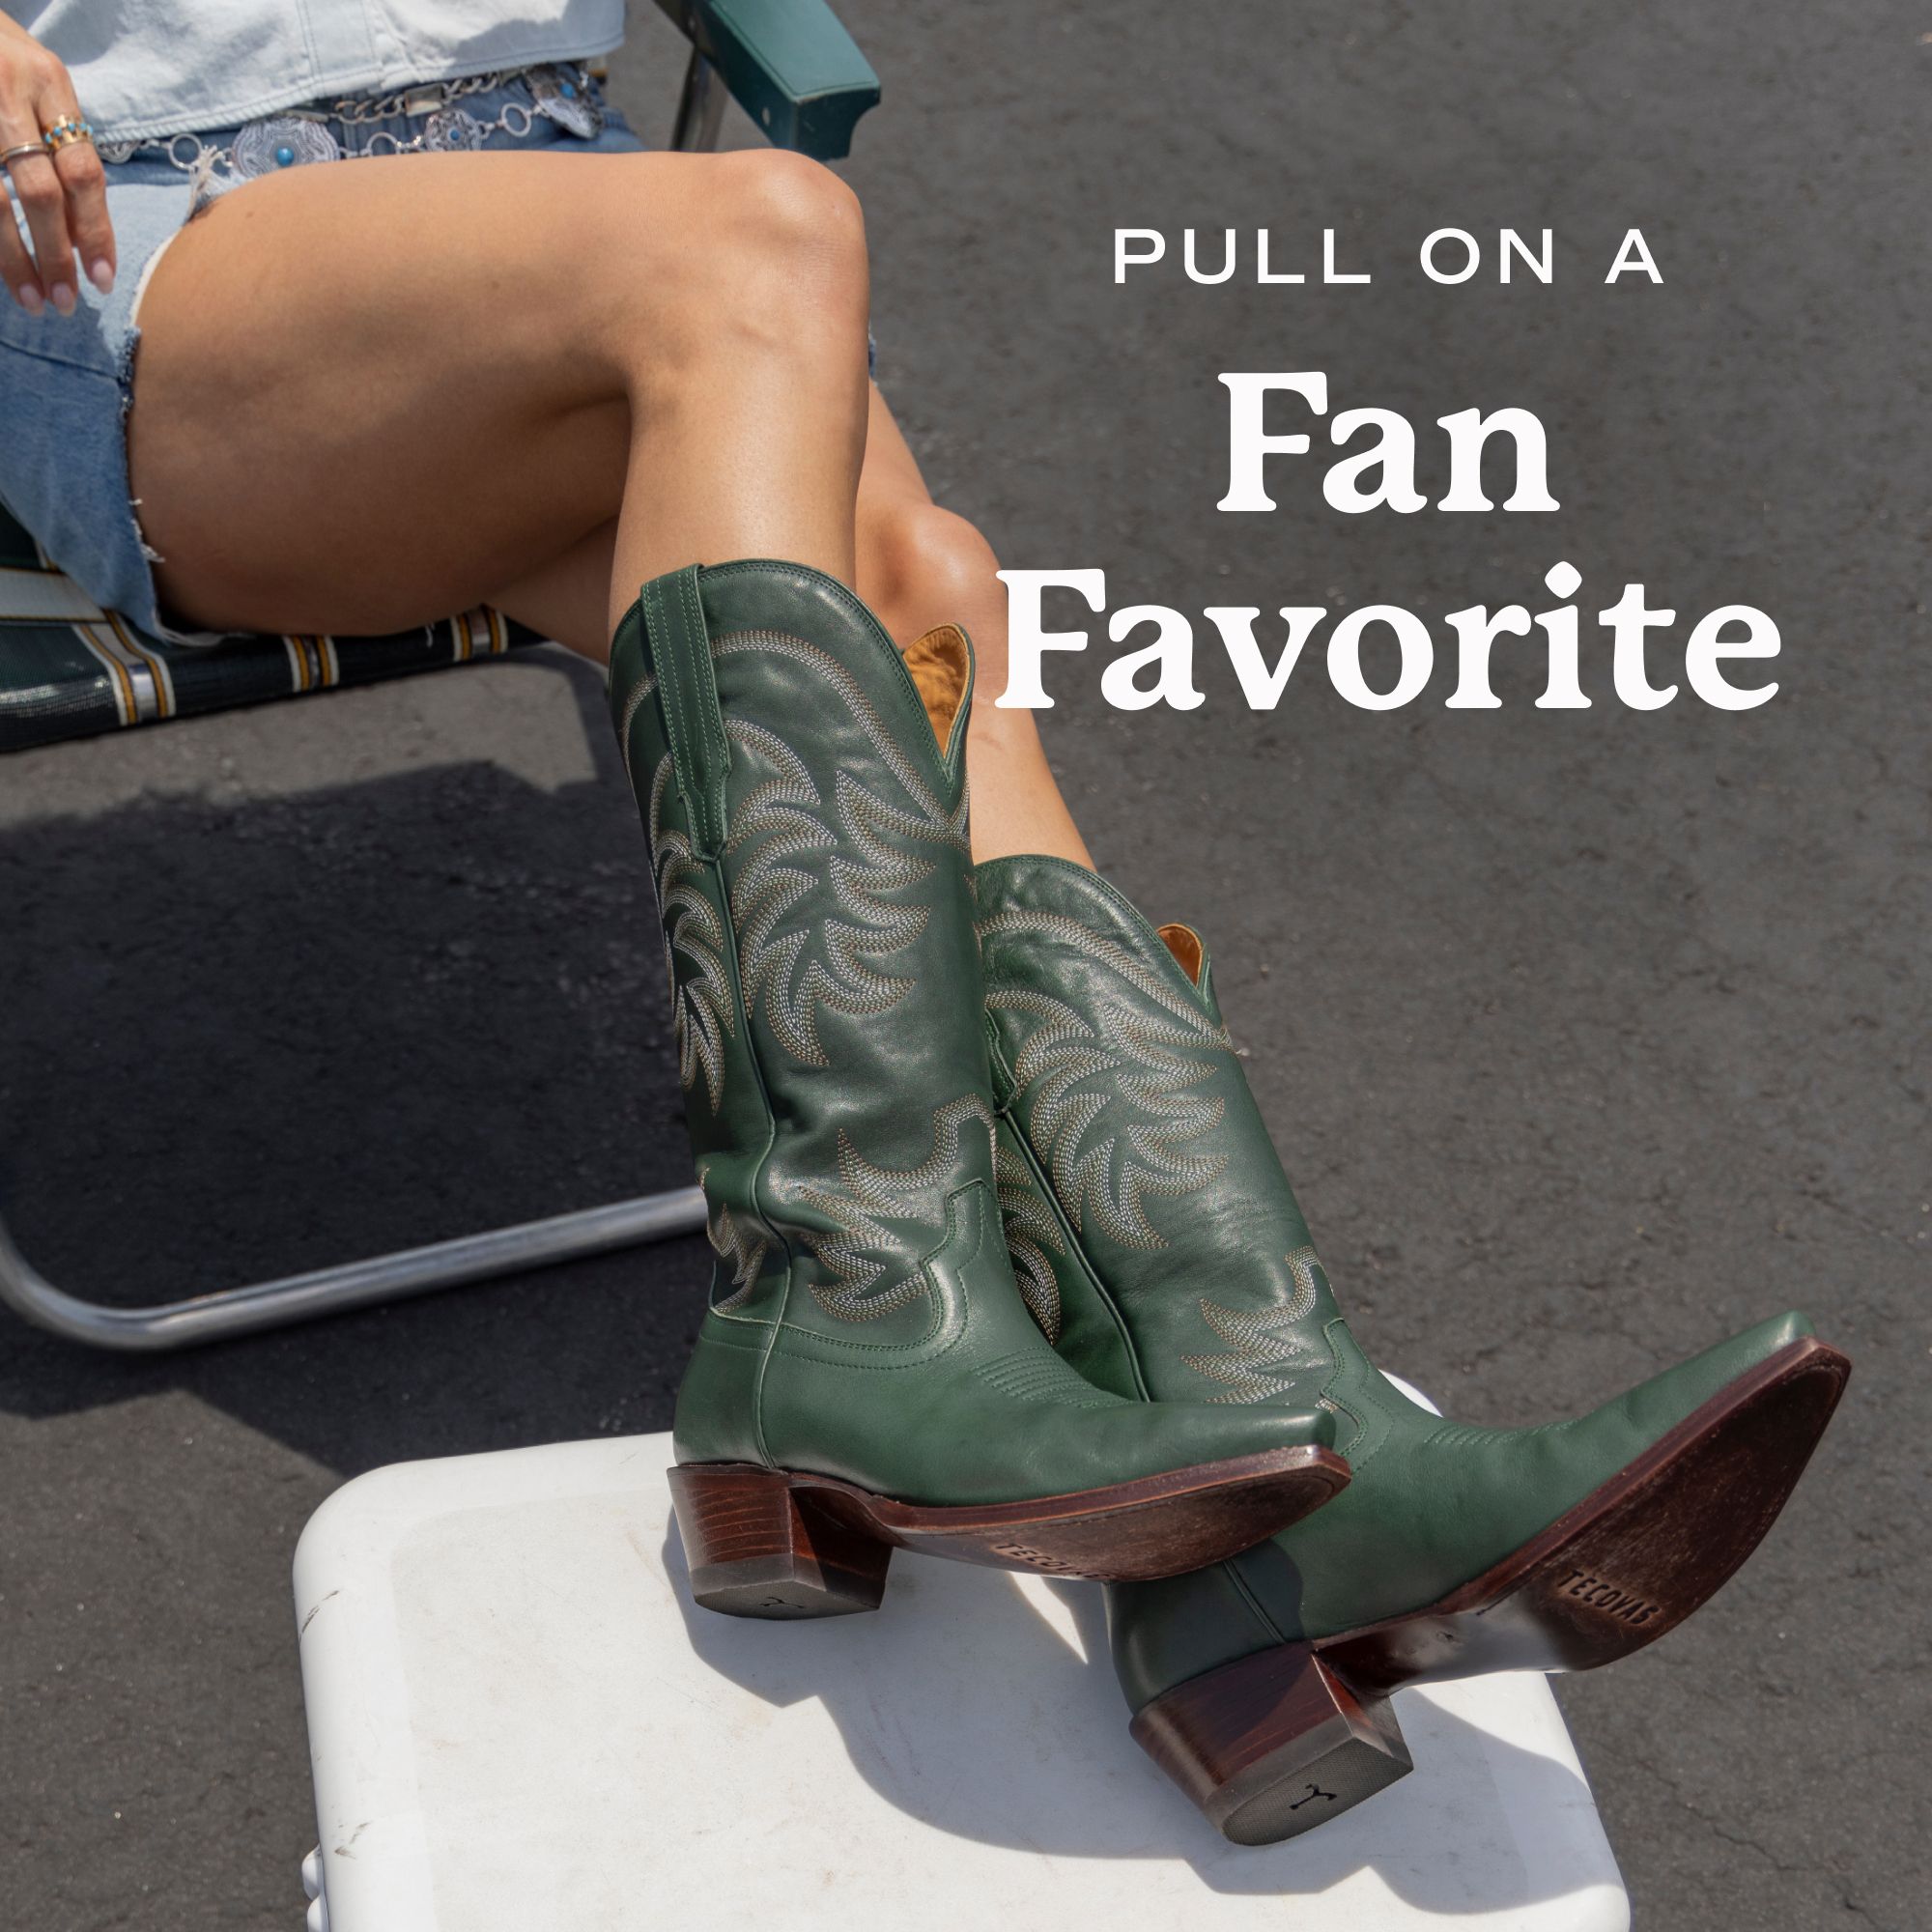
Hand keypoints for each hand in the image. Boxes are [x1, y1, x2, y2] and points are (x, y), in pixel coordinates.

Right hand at [0, 7, 113, 314]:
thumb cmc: (6, 63)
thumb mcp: (43, 89)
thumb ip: (64, 152)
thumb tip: (81, 237)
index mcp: (49, 83)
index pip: (83, 171)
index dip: (96, 231)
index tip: (102, 279)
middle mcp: (10, 91)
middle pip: (39, 190)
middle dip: (56, 253)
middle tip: (67, 301)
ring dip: (15, 257)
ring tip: (33, 299)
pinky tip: (1, 266)